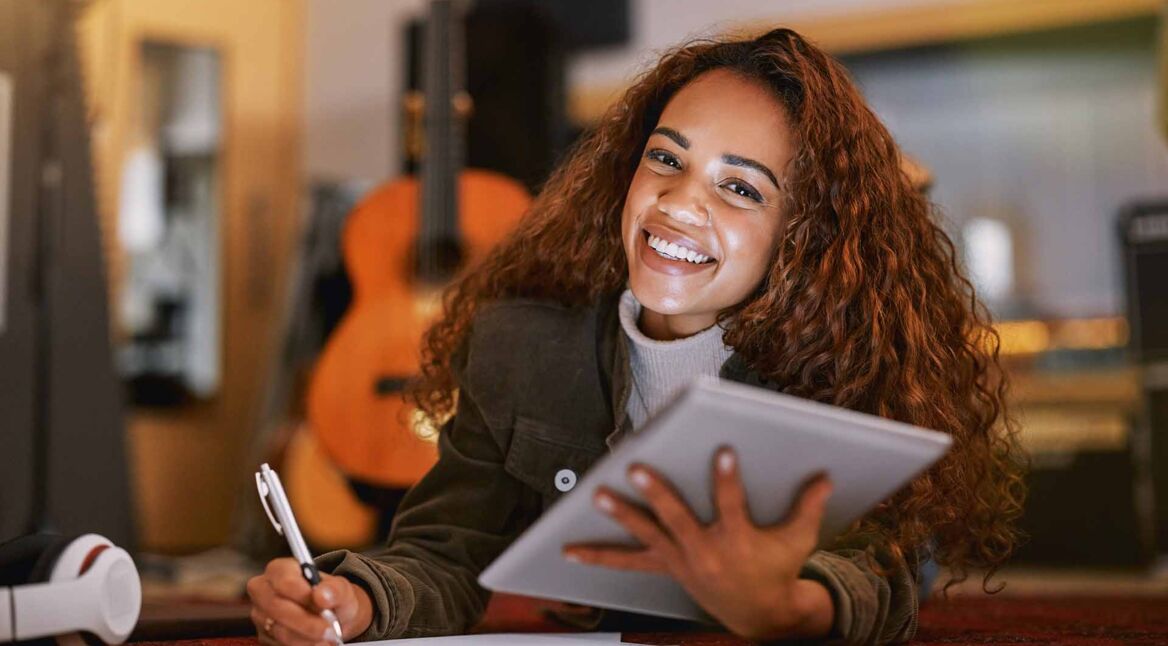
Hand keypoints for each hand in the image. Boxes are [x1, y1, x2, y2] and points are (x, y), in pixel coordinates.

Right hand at [246, 557, 374, 644]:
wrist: (331, 617)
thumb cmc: (332, 597)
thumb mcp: (341, 589)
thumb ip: (335, 589)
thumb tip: (321, 595)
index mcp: (280, 570)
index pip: (284, 581)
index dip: (303, 596)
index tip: (323, 607)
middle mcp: (263, 591)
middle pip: (277, 607)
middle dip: (306, 622)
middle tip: (329, 631)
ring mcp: (260, 615)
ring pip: (279, 630)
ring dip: (306, 638)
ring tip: (328, 638)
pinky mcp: (264, 636)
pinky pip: (279, 644)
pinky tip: (318, 643)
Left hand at [562, 447, 834, 640]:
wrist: (759, 615)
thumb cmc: (778, 569)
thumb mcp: (799, 540)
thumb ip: (808, 507)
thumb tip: (827, 476)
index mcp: (736, 540)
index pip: (732, 505)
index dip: (728, 479)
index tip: (723, 451)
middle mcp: (703, 551)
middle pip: (676, 518)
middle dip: (656, 493)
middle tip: (636, 467)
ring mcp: (680, 560)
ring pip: (646, 535)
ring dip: (621, 516)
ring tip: (598, 495)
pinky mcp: (666, 566)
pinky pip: (626, 562)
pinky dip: (598, 557)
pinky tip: (569, 552)